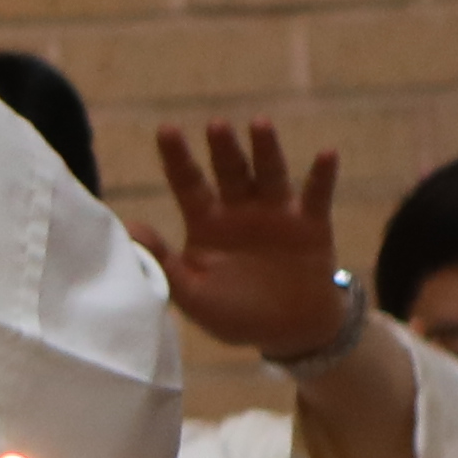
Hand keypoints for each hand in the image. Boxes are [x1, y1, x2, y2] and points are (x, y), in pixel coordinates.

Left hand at [142, 123, 356, 362]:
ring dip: (266, 149)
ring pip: (270, 174)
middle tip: (215, 125)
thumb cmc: (235, 313)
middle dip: (223, 148)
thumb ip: (163, 263)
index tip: (165, 129)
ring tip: (260, 125)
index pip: (188, 183)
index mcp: (207, 222)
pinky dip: (322, 175)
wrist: (289, 332)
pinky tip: (327, 154)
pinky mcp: (311, 225)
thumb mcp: (192, 294)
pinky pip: (317, 196)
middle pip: (230, 171)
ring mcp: (277, 214)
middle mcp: (240, 210)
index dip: (177, 157)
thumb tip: (131, 229)